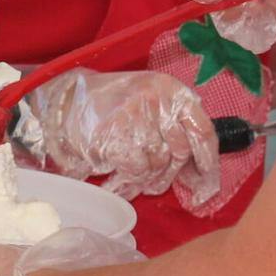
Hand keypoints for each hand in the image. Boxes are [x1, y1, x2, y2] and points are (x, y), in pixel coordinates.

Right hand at [29, 69, 218, 210]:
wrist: (67, 102)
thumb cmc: (113, 107)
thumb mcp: (151, 105)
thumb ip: (175, 130)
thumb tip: (199, 175)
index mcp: (170, 89)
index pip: (202, 129)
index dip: (208, 161)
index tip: (206, 185)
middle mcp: (158, 100)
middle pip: (180, 152)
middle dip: (169, 173)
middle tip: (153, 179)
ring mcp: (138, 117)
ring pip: (158, 165)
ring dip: (146, 177)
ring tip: (129, 172)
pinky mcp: (118, 136)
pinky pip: (136, 170)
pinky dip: (128, 179)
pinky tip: (117, 175)